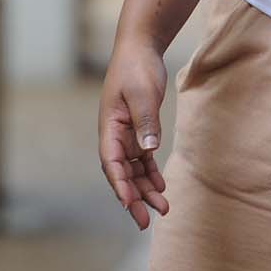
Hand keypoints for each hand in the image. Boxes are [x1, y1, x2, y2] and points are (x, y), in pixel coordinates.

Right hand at [98, 38, 171, 229]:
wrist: (140, 48)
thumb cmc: (137, 68)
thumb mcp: (143, 93)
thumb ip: (145, 122)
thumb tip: (148, 150)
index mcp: (109, 128)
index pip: (111, 163)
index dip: (120, 186)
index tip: (129, 204)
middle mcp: (114, 135)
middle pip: (121, 174)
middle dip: (133, 198)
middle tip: (145, 222)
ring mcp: (125, 134)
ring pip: (133, 170)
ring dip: (145, 189)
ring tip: (161, 209)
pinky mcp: (138, 129)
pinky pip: (142, 158)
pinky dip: (150, 173)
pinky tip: (160, 187)